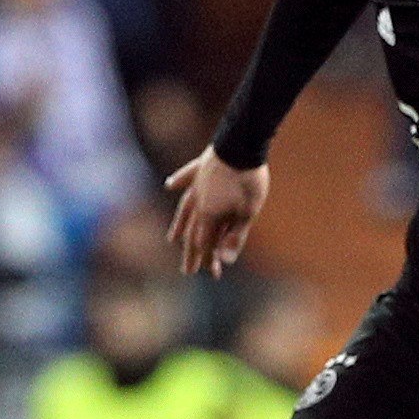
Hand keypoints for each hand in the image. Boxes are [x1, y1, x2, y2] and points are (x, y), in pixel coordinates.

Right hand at [165, 146, 270, 277]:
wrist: (241, 143)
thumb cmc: (248, 180)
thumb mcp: (247, 212)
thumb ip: (236, 236)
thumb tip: (226, 260)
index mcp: (208, 214)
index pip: (204, 243)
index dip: (205, 259)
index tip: (206, 274)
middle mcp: (197, 201)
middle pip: (192, 231)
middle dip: (191, 252)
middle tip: (187, 270)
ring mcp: (197, 183)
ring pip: (185, 208)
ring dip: (179, 224)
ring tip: (172, 238)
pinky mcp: (200, 166)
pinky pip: (186, 176)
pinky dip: (179, 181)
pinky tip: (170, 185)